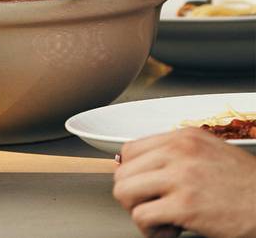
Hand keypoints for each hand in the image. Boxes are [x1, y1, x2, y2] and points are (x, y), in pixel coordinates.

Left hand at [114, 128, 255, 237]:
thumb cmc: (244, 184)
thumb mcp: (207, 152)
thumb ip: (176, 153)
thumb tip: (144, 166)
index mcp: (181, 137)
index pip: (129, 151)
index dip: (131, 174)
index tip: (142, 189)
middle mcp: (177, 152)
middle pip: (123, 172)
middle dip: (133, 196)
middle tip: (152, 208)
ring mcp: (180, 177)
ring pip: (125, 192)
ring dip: (138, 212)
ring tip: (160, 220)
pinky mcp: (186, 206)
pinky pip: (143, 216)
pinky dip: (150, 230)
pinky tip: (170, 231)